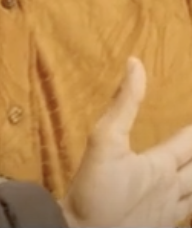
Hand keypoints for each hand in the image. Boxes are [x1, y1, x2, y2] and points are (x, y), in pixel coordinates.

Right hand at [62, 58, 191, 226]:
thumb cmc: (95, 186)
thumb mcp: (104, 138)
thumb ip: (124, 102)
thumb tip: (136, 64)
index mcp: (162, 166)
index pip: (189, 141)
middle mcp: (174, 190)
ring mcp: (171, 213)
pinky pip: (187, 214)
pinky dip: (191, 203)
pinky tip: (186, 203)